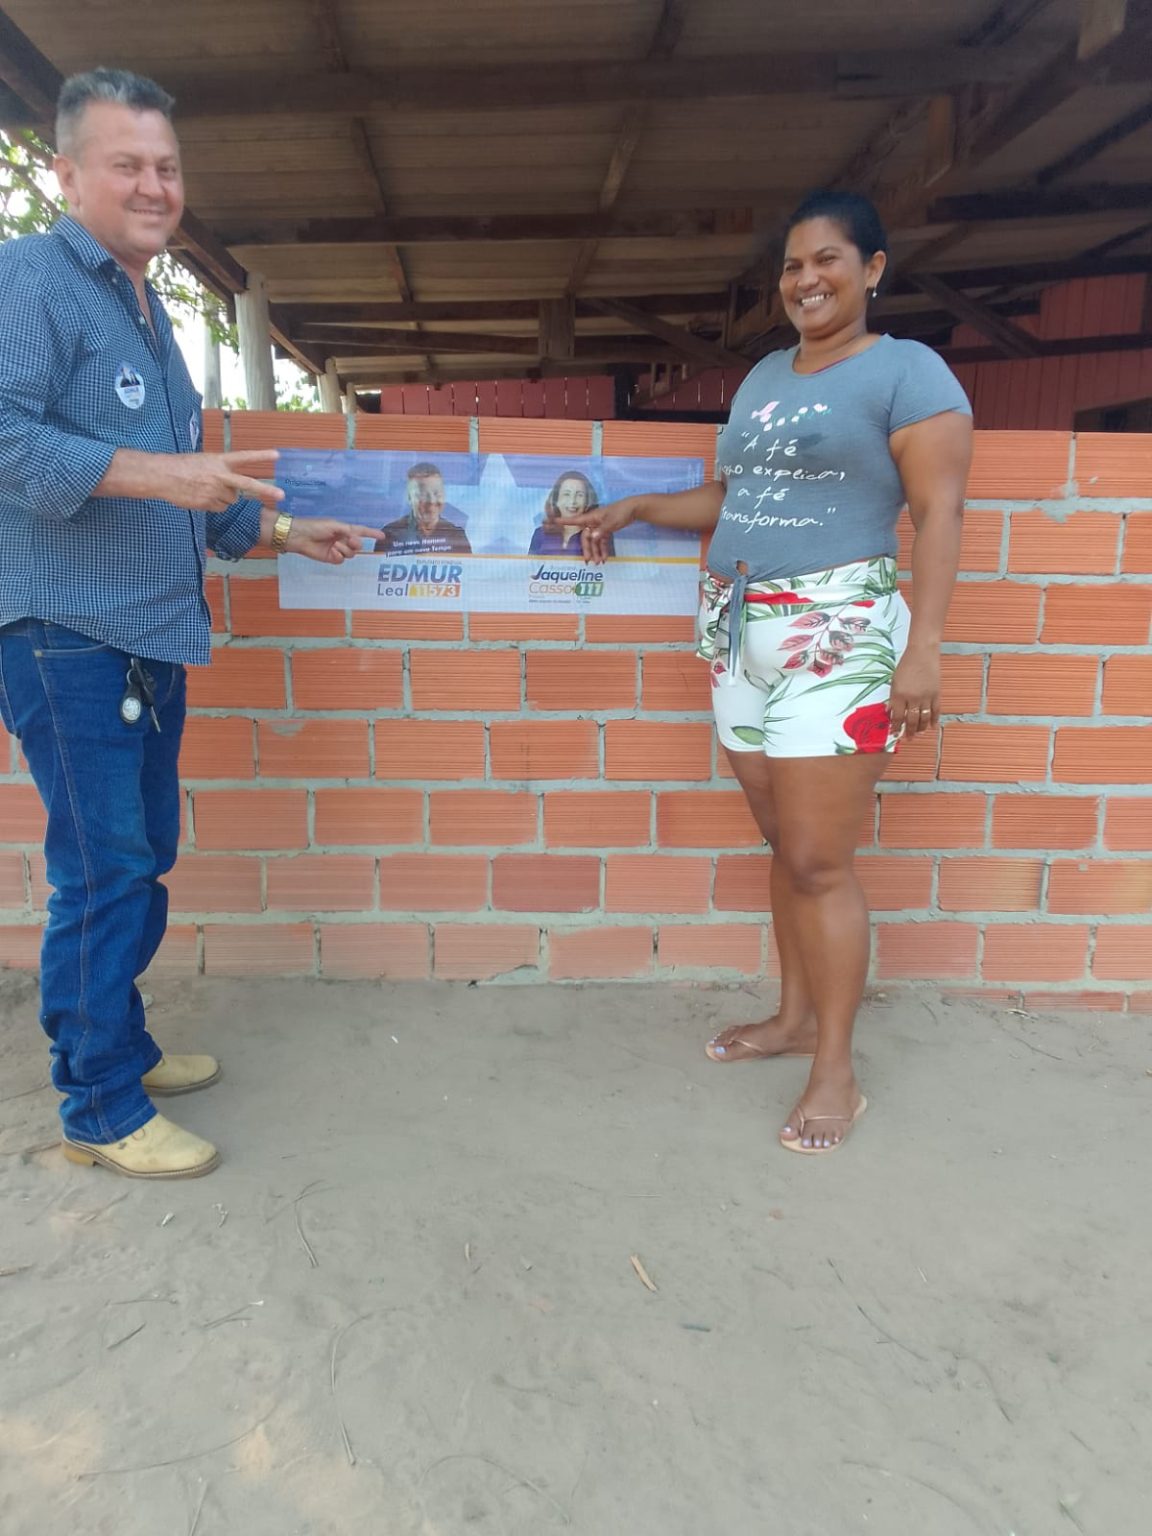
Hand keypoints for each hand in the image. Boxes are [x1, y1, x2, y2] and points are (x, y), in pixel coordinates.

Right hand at [167, 451, 284, 511]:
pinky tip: (201, 497)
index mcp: (219, 461)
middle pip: (247, 484)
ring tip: (205, 489)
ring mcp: (215, 490)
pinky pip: (219, 508)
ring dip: (223, 497)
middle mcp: (220, 475)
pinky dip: (213, 505)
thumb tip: (232, 490)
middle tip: (281, 495)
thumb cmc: (181, 466)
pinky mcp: (208, 503)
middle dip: (265, 490)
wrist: (162, 475)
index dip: (261, 456)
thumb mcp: (204, 462)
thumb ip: (221, 472)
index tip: (277, 455)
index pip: (244, 457)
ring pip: (230, 500)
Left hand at [284, 517, 380, 564]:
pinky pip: (342, 559)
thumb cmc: (315, 526)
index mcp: (344, 529)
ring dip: (344, 549)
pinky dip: (338, 555)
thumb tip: (357, 540)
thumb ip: (348, 531)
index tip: (383, 536)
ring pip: (351, 553)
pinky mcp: (332, 558)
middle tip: (348, 540)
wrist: (300, 536)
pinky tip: (331, 551)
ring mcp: (338, 549)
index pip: (362, 531)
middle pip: (358, 545)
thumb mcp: (334, 525)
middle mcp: (343, 539)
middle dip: (355, 543)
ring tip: (333, 545)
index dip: (372, 533)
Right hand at [556, 497, 638, 563]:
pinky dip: (603, 549)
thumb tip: (592, 537)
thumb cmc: (621, 512)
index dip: (564, 521)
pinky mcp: (607, 529)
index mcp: (592, 517)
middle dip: (588, 549)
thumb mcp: (612, 522)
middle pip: (586, 537)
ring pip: (594, 541)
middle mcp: (593, 522)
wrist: (634, 508)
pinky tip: (605, 557)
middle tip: (588, 561)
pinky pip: (602, 541)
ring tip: (599, 563)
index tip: (553, 521)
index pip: (575, 520)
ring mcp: (600, 526)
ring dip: (596, 552)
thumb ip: (602, 530)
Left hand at [888, 644, 939, 737]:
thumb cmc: (906, 665)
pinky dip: (934, 720)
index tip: (894, 734)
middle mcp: (912, 697)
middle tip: (908, 739)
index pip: (897, 717)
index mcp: (899, 694)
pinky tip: (932, 727)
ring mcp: (926, 696)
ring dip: (921, 729)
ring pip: (924, 718)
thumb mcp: (894, 681)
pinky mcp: (936, 693)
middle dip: (909, 732)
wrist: (922, 653)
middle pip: (911, 720)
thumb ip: (893, 698)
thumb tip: (890, 713)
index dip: (896, 727)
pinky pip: (936, 711)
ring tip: (918, 735)